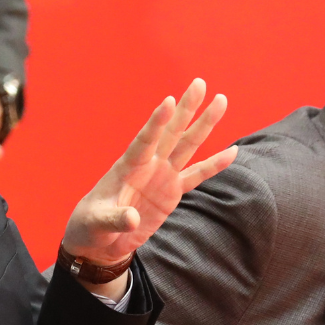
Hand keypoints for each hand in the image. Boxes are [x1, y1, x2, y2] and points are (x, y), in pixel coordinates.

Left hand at [61, 78, 236, 298]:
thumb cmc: (92, 225)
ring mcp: (162, 176)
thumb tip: (133, 220)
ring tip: (221, 101)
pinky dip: (214, 165)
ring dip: (204, 125)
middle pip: (171, 133)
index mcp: (127, 167)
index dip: (157, 122)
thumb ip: (115, 219)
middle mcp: (148, 166)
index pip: (145, 141)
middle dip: (186, 109)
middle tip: (200, 83)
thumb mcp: (98, 223)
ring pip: (187, 146)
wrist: (100, 241)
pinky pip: (196, 176)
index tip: (169, 101)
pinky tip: (232, 152)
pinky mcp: (172, 192)